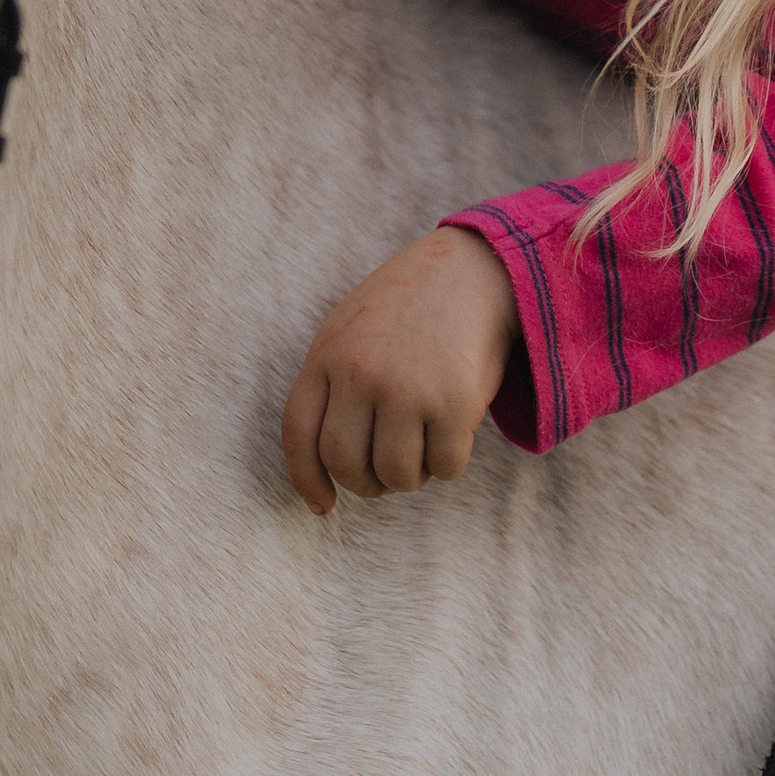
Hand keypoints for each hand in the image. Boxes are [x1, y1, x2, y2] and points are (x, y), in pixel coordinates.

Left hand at [281, 225, 520, 514]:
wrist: (476, 268)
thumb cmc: (411, 308)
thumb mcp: (352, 329)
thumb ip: (334, 385)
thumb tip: (325, 468)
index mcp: (328, 353)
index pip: (298, 434)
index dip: (307, 480)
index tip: (323, 506)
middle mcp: (360, 373)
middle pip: (345, 463)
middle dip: (367, 483)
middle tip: (387, 474)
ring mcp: (406, 388)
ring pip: (396, 475)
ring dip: (411, 476)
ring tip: (423, 447)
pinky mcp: (453, 402)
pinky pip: (444, 466)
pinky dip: (449, 463)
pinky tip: (454, 432)